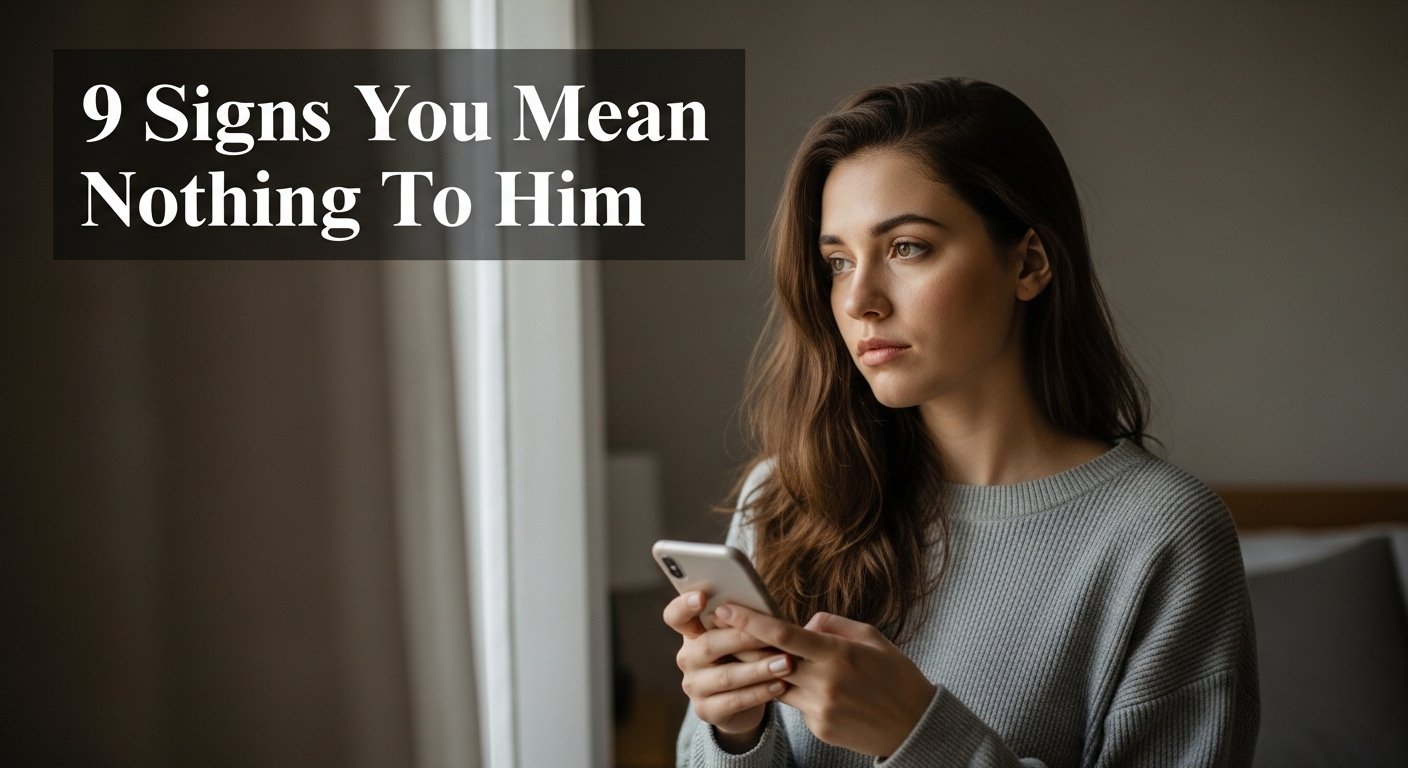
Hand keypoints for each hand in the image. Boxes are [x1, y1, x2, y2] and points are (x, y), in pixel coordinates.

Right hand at [663, 591, 792, 752]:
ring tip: (786, 663)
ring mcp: (694, 686)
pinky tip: (781, 685)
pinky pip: (735, 701)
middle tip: (772, 634)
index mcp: (692, 632)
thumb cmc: (745, 655)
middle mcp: (687, 658)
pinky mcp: (706, 710)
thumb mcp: (742, 635)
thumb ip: (746, 620)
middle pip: (708, 645)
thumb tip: (769, 610)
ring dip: (759, 669)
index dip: (684, 605)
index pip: (675, 616)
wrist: (743, 700)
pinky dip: (760, 692)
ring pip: (726, 676)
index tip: (702, 596)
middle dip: (742, 639)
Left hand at [713, 603, 936, 756]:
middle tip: (721, 629)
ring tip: (760, 654)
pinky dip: (797, 692)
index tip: (726, 609)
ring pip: (778, 684)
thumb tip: (802, 624)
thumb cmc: (895, 675)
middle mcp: (825, 682)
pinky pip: (796, 704)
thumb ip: (832, 625)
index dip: (750, 621)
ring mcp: (820, 708)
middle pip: (770, 661)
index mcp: (838, 653)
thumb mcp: (871, 637)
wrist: (915, 725)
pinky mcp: (819, 728)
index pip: (783, 635)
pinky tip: (815, 688)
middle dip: (744, 645)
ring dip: (768, 670)